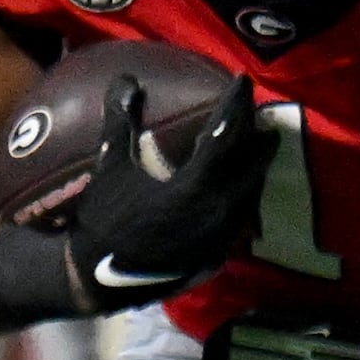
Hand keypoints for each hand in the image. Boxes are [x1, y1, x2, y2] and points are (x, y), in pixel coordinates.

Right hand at [63, 75, 267, 308]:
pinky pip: (241, 219)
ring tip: (258, 148)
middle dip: (257, 138)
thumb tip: (126, 81)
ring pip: (250, 194)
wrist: (96, 279)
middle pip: (251, 165)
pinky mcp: (216, 256)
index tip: (242, 80)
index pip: (225, 135)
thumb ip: (120, 121)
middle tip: (262, 114)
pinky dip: (245, 197)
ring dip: (255, 168)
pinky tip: (241, 190)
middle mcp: (217, 212)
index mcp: (194, 187)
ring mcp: (220, 238)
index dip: (235, 104)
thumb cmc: (103, 219)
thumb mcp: (110, 166)